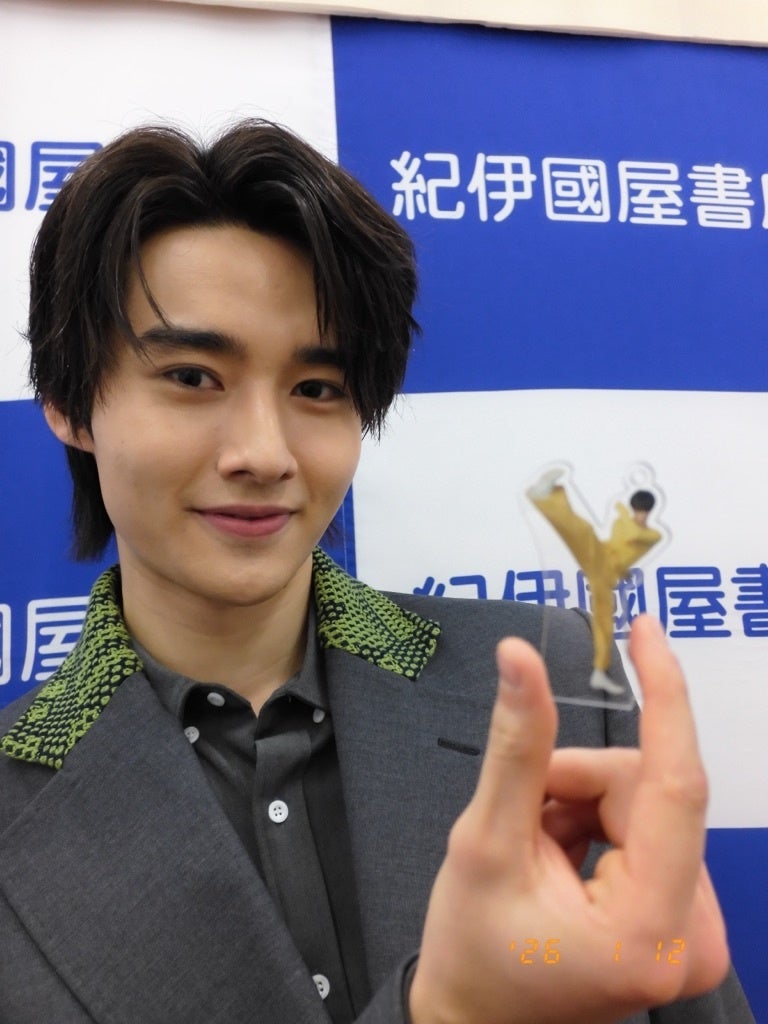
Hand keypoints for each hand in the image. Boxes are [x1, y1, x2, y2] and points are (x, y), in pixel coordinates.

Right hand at [409, 616, 729, 1023]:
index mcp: (649, 929)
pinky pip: (649, 824)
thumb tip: (520, 659)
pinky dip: (597, 820)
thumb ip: (515, 747)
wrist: (476, 1022)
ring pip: (647, 800)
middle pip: (651, 790)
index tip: (646, 631)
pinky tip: (560, 854)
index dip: (664, 697)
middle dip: (579, 782)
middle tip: (524, 816)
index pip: (676, 785)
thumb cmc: (473, 951)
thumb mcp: (485, 843)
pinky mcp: (684, 918)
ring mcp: (695, 931)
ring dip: (583, 801)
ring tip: (537, 845)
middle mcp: (694, 935)